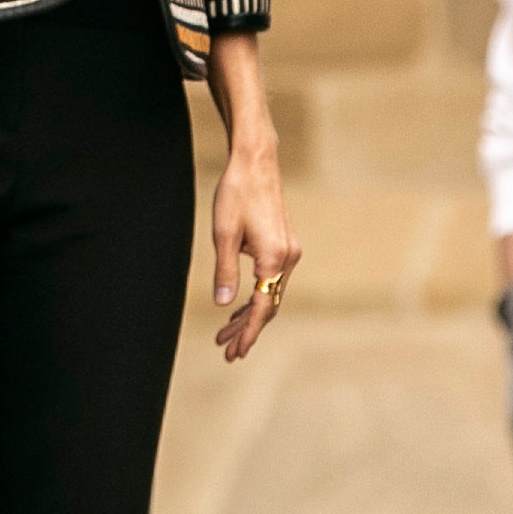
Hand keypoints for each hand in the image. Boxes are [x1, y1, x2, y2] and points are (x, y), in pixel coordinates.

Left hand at [209, 109, 298, 362]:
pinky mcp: (284, 244)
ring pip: (271, 293)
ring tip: (226, 334)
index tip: (235, 351)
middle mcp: (288, 258)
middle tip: (227, 351)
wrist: (256, 161)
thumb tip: (224, 304)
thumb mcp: (223, 233)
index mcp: (274, 258)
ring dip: (250, 314)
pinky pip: (272, 280)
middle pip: (269, 305)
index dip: (248, 332)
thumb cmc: (236, 192)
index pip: (263, 307)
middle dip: (247, 329)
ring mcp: (289, 251)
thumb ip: (225, 271)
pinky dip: (257, 296)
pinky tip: (239, 306)